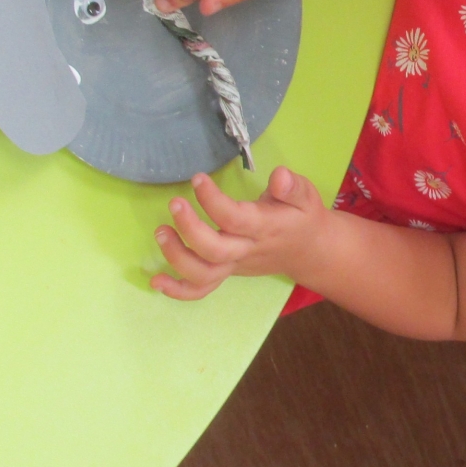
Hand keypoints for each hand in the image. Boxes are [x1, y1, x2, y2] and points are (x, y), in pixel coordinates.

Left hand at [152, 168, 331, 299]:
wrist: (309, 252)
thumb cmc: (302, 218)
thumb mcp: (305, 196)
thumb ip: (292, 187)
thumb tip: (278, 176)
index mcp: (265, 228)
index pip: (235, 218)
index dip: (212, 200)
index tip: (197, 179)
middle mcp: (247, 250)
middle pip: (214, 249)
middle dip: (189, 229)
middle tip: (174, 204)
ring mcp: (234, 265)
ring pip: (203, 274)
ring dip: (176, 258)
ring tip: (160, 232)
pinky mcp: (226, 273)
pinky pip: (202, 289)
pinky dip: (178, 291)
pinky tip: (156, 281)